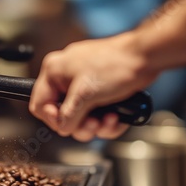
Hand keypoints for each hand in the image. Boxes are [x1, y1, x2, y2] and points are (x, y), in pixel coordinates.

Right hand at [29, 32, 158, 141]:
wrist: (145, 57)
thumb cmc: (116, 64)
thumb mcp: (86, 94)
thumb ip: (69, 115)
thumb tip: (63, 128)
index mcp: (54, 71)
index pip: (39, 104)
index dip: (52, 119)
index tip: (68, 125)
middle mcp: (66, 77)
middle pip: (62, 115)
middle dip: (80, 125)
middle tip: (93, 125)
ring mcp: (83, 84)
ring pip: (81, 117)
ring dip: (96, 126)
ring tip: (108, 120)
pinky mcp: (99, 91)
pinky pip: (95, 113)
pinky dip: (106, 121)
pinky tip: (116, 118)